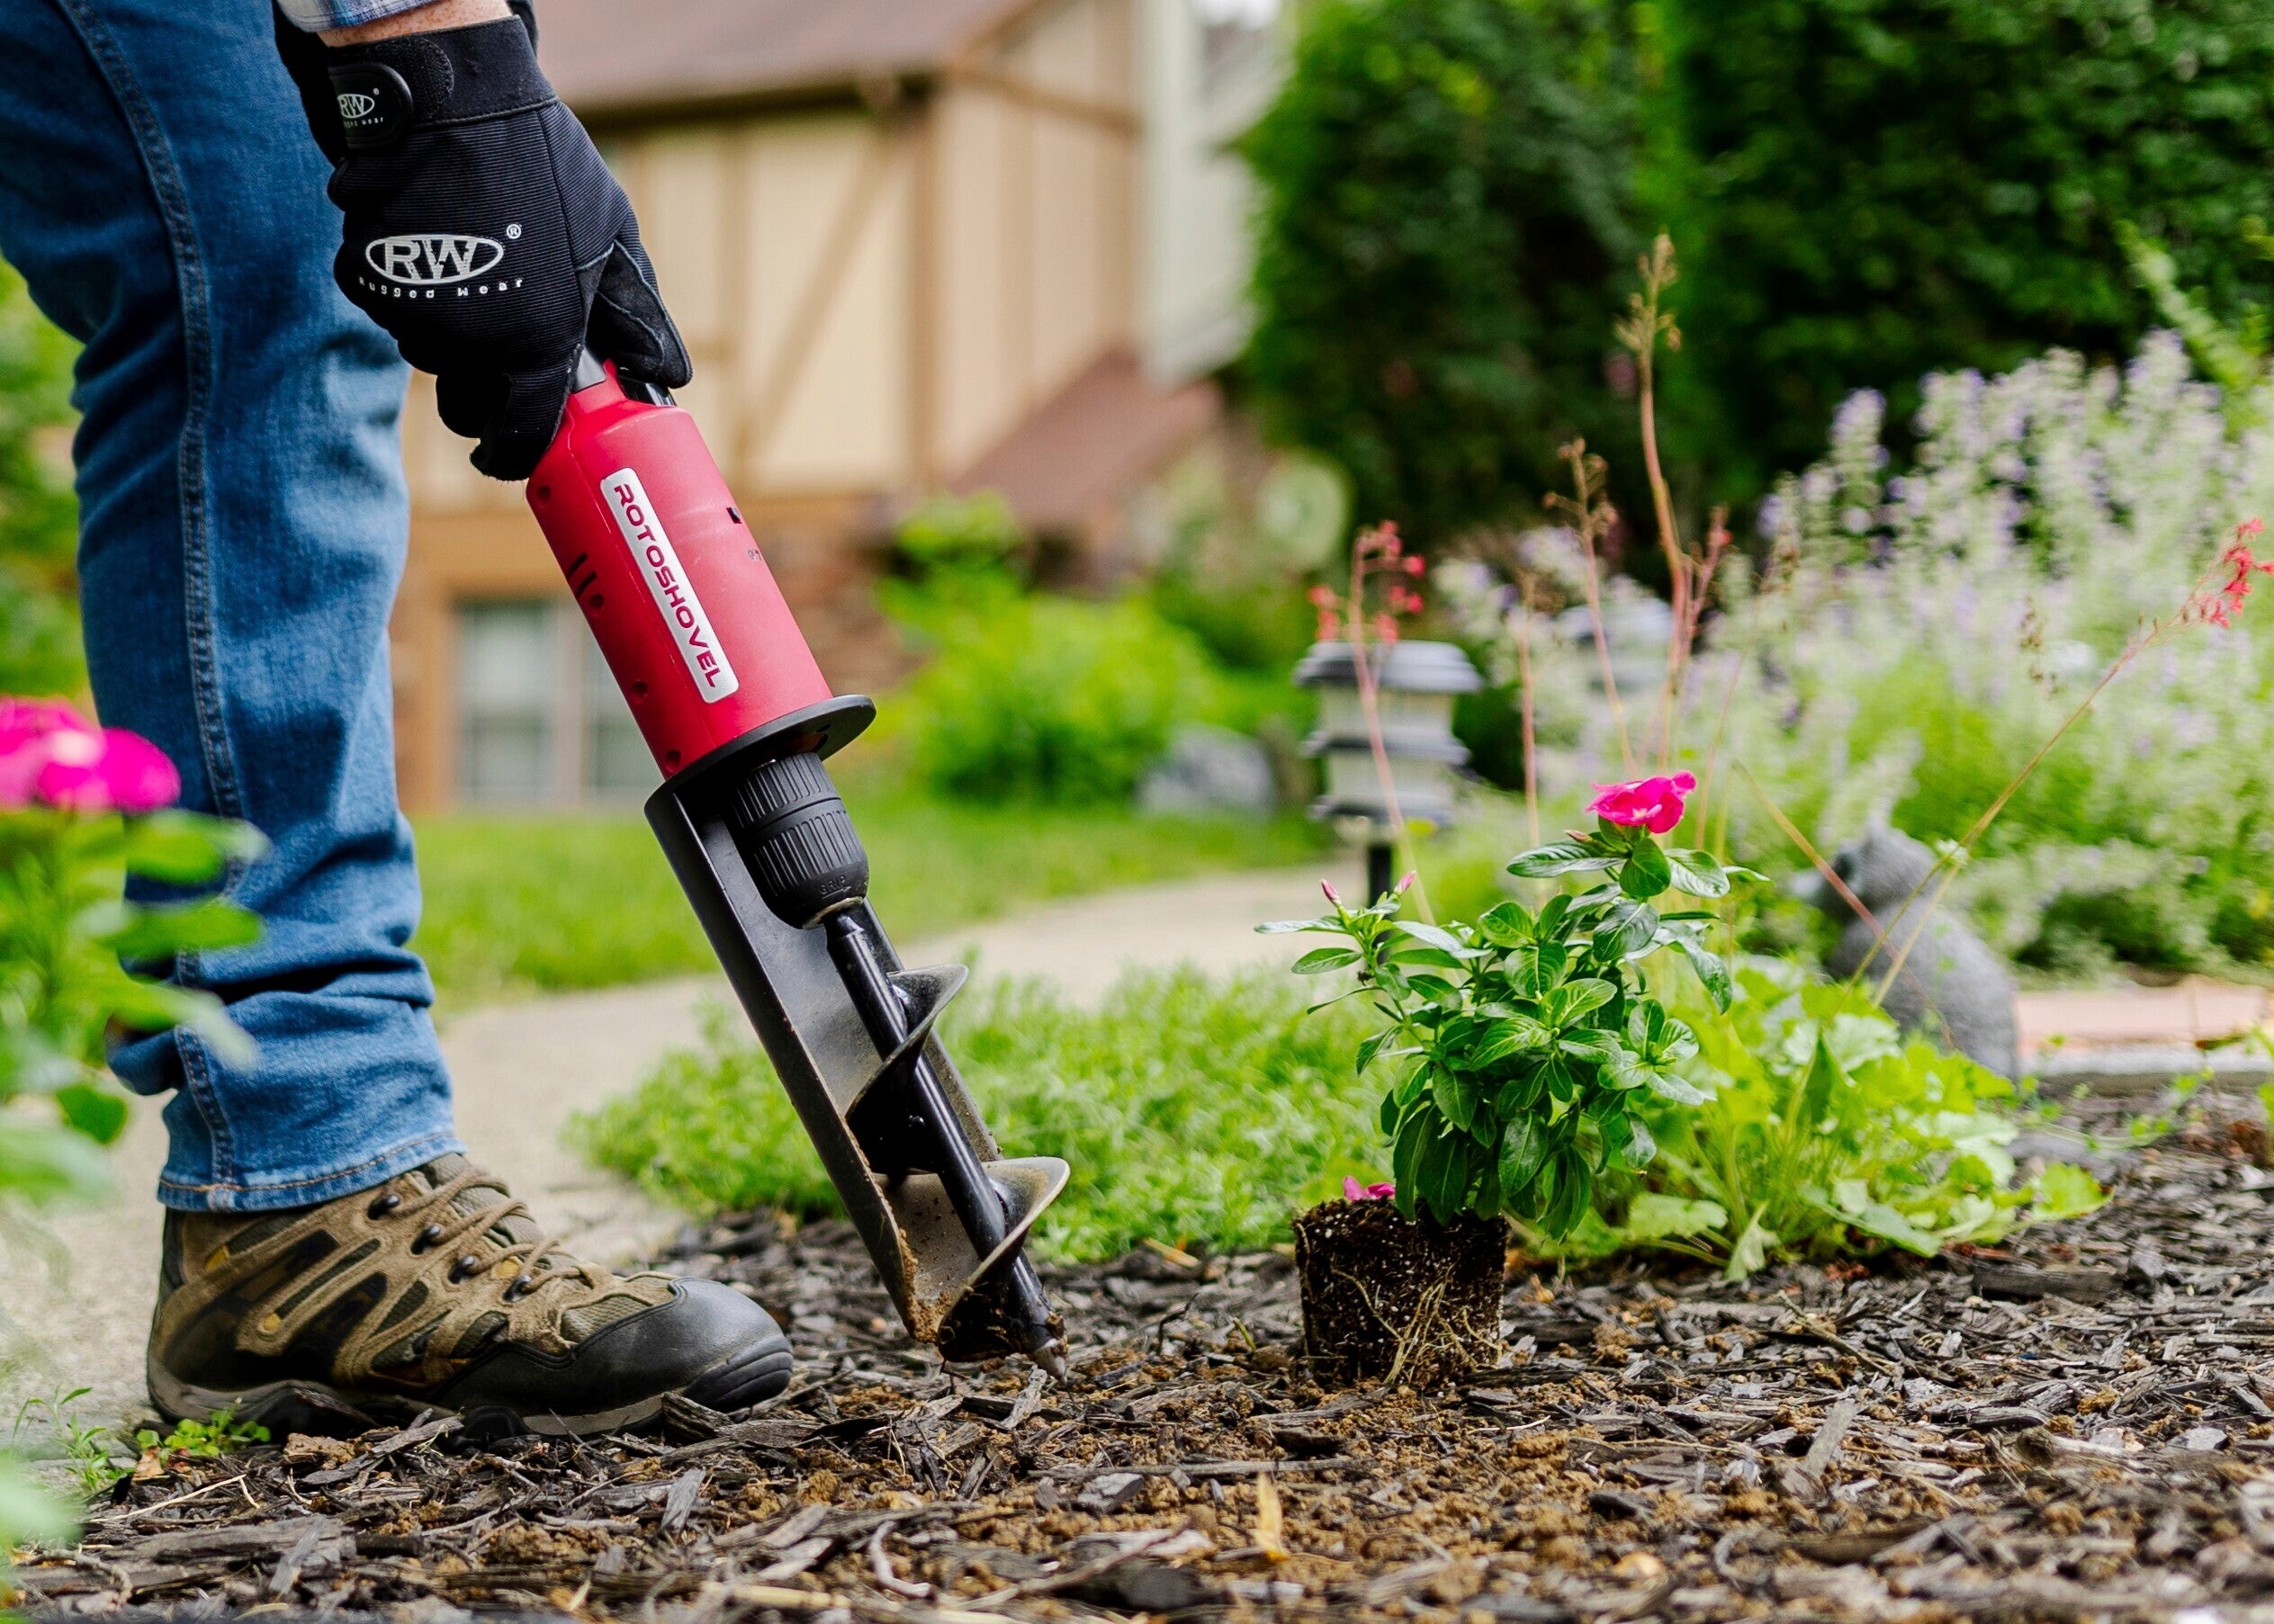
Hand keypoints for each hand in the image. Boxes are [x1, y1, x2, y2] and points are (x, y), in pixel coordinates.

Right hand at [276, 10, 689, 479]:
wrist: (444, 100)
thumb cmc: (541, 168)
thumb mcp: (612, 237)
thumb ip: (637, 315)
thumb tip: (668, 374)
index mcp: (535, 346)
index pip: (520, 437)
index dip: (516, 455)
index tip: (513, 453)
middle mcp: (469, 346)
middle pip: (466, 409)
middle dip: (484, 400)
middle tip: (503, 358)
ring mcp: (412, 315)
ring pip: (431, 356)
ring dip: (453, 338)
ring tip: (481, 271)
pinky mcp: (367, 283)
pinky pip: (396, 309)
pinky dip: (416, 291)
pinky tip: (439, 243)